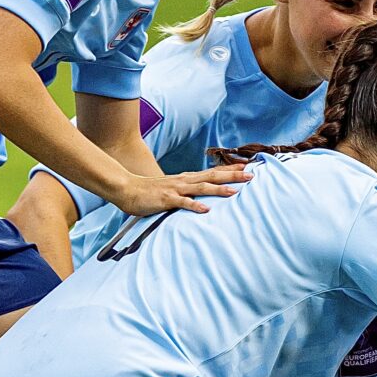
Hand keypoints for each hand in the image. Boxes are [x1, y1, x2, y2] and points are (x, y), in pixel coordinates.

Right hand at [100, 163, 246, 216]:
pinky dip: (195, 206)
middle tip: (251, 175)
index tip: (247, 167)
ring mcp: (175, 189)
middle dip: (232, 176)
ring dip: (219, 189)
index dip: (230, 169)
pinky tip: (206, 209)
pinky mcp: (166, 199)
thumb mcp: (171, 190)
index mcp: (186, 178)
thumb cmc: (149, 192)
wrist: (126, 189)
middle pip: (212, 176)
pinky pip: (183, 203)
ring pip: (201, 188)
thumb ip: (186, 192)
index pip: (212, 172)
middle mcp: (184, 181)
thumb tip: (201, 198)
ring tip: (235, 191)